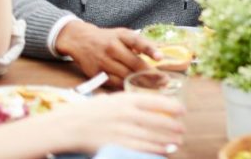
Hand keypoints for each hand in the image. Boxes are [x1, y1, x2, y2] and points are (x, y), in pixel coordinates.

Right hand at [51, 92, 184, 154]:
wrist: (68, 126)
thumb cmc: (91, 111)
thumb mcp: (112, 99)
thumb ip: (131, 102)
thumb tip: (154, 105)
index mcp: (126, 99)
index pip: (156, 101)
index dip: (173, 107)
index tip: (182, 111)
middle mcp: (126, 114)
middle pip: (158, 121)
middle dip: (173, 126)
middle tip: (182, 129)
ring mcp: (121, 130)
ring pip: (152, 136)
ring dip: (168, 140)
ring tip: (177, 141)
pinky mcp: (116, 145)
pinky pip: (141, 148)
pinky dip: (155, 150)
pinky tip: (164, 151)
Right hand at [56, 20, 159, 87]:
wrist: (80, 40)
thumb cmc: (108, 38)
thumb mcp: (123, 34)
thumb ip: (139, 43)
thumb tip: (158, 56)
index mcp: (121, 36)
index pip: (137, 42)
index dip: (149, 49)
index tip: (160, 57)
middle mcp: (112, 48)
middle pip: (134, 64)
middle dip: (151, 74)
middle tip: (165, 81)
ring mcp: (104, 62)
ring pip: (126, 76)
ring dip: (142, 83)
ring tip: (156, 88)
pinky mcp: (97, 74)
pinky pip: (115, 84)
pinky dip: (127, 88)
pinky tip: (138, 92)